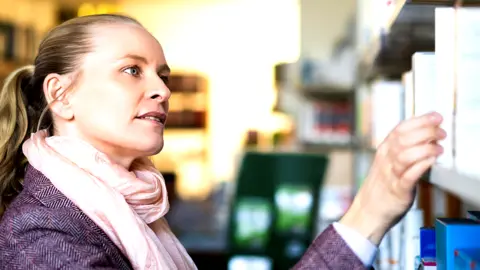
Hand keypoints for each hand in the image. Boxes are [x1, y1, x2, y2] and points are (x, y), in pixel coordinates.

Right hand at [340, 112, 445, 244]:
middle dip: (426, 132)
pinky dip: (420, 167)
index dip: (420, 120)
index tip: (436, 116)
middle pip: (403, 139)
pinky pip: (408, 177)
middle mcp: (386, 160)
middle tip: (441, 132)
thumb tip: (428, 135)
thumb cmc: (382, 185)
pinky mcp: (397, 191)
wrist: (368, 210)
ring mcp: (390, 175)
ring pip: (404, 155)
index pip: (400, 128)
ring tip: (439, 149)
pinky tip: (431, 162)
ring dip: (425, 149)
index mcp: (384, 150)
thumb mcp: (389, 161)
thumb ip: (404, 148)